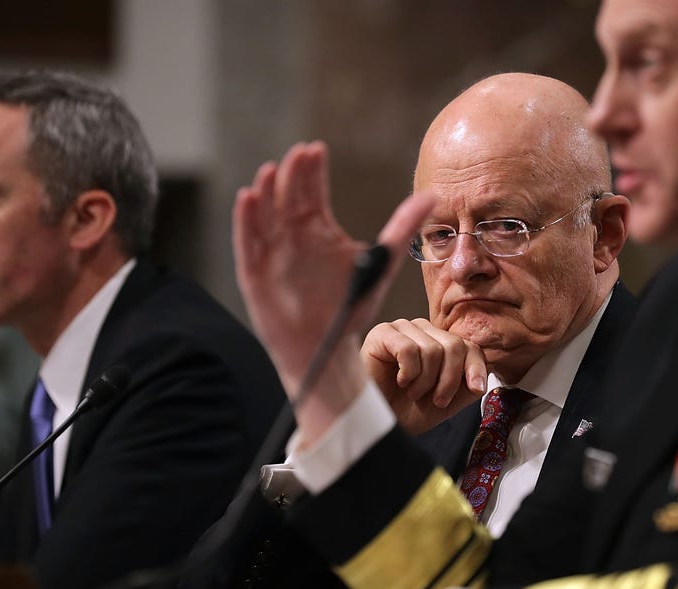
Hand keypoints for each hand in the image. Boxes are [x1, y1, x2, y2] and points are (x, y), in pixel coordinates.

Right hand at [232, 141, 433, 439]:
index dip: (312, 171)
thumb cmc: (350, 308)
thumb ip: (401, 228)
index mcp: (319, 232)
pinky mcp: (254, 272)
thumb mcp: (380, 265)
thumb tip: (432, 195)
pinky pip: (247, 242)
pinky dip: (246, 220)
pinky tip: (247, 198)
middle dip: (292, 175)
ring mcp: (271, 253)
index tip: (316, 148)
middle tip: (298, 153)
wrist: (324, 350)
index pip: (313, 193)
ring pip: (265, 214)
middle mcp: (292, 238)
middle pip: (288, 198)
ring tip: (270, 171)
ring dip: (266, 192)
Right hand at [362, 318, 487, 433]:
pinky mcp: (382, 333)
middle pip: (454, 346)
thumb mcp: (445, 403)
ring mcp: (402, 329)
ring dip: (425, 381)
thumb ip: (466, 387)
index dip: (476, 367)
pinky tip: (399, 381)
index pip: (469, 345)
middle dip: (449, 380)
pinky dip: (408, 373)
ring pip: (433, 349)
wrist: (376, 424)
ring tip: (412, 392)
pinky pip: (409, 350)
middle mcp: (422, 330)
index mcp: (439, 343)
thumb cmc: (405, 411)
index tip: (477, 389)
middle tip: (436, 400)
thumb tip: (481, 378)